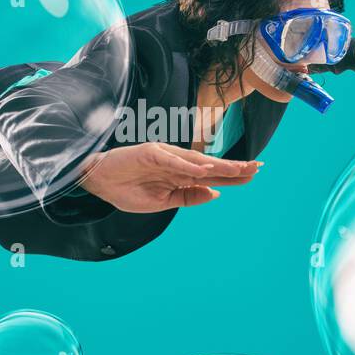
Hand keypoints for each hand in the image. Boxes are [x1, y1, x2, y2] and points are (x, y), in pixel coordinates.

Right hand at [78, 143, 259, 213]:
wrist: (97, 180)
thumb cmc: (126, 190)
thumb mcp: (161, 202)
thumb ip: (187, 197)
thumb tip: (215, 193)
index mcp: (179, 176)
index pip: (211, 175)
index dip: (232, 175)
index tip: (253, 174)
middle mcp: (176, 163)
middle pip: (209, 165)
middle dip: (233, 167)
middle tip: (257, 167)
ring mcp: (164, 156)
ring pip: (195, 160)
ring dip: (216, 165)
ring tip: (237, 168)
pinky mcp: (149, 152)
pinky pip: (172, 159)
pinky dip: (188, 165)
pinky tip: (204, 170)